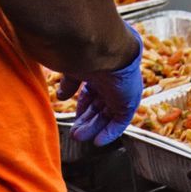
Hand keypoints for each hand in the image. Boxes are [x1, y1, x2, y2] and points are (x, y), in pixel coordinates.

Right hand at [57, 24, 144, 145]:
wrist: (107, 50)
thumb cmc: (88, 54)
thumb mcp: (74, 70)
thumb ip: (69, 83)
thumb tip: (60, 96)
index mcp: (101, 72)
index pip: (92, 93)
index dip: (83, 107)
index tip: (74, 118)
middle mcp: (113, 83)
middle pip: (100, 107)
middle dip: (86, 121)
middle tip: (75, 134)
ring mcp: (122, 93)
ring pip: (108, 116)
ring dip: (93, 128)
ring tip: (78, 137)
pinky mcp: (130, 102)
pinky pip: (121, 122)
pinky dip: (110, 132)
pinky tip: (98, 141)